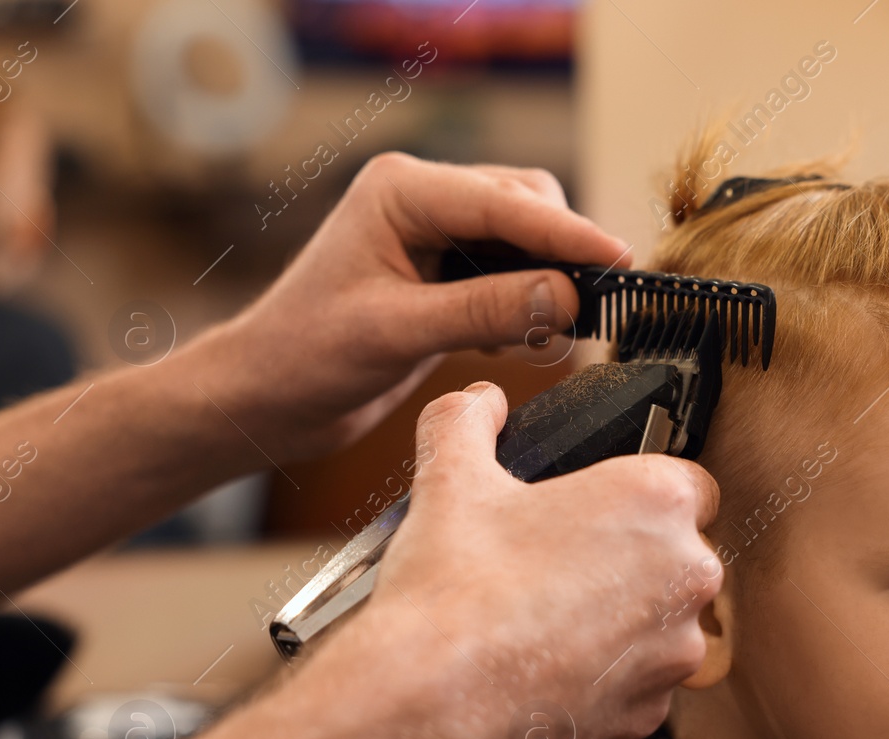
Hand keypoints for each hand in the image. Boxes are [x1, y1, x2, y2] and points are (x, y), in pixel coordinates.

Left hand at [169, 155, 629, 462]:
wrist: (268, 397)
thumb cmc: (305, 357)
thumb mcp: (398, 334)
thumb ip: (485, 310)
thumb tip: (566, 297)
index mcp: (401, 190)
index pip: (506, 203)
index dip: (569, 235)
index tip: (619, 262)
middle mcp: (422, 199)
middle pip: (529, 207)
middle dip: (562, 256)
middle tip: (590, 313)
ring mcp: (435, 234)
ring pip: (528, 241)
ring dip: (546, 283)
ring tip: (547, 334)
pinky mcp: (446, 272)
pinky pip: (514, 274)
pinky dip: (527, 305)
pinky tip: (511, 339)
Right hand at [309, 382, 722, 738]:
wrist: (433, 705)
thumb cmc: (453, 591)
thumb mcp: (450, 477)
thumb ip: (468, 419)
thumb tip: (480, 402)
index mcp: (657, 502)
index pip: (689, 485)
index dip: (639, 496)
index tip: (598, 511)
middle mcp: (687, 574)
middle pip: (679, 556)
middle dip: (631, 560)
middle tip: (562, 566)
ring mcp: (675, 650)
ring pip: (663, 624)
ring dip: (622, 621)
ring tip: (549, 621)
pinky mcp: (652, 713)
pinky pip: (641, 683)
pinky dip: (605, 677)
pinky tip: (548, 669)